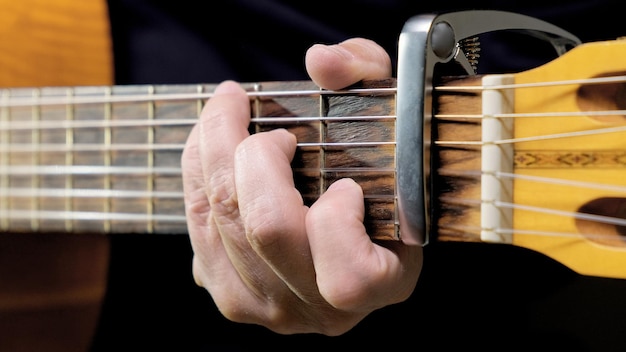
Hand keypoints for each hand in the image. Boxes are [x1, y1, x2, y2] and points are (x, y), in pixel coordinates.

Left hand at [181, 38, 422, 335]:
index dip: (337, 219)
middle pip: (267, 229)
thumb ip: (368, 75)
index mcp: (379, 283)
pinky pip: (196, 229)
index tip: (344, 184)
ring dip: (212, 151)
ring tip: (227, 114)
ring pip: (222, 224)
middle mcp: (323, 310)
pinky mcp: (231, 298)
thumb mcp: (388, 118)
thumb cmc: (373, 174)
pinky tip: (212, 152)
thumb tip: (320, 61)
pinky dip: (195, 176)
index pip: (348, 276)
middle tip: (259, 119)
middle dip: (253, 152)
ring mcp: (271, 309)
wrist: (347, 230)